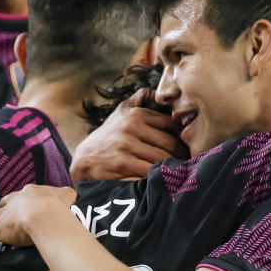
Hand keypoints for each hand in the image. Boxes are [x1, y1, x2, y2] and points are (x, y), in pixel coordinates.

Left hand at [0, 184, 76, 263]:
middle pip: (2, 204)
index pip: (22, 196)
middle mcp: (14, 202)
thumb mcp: (67, 195)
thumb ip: (66, 195)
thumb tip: (70, 195)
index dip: (20, 201)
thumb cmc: (59, 206)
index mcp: (29, 193)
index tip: (20, 204)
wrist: (47, 215)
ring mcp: (4, 217)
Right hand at [70, 88, 186, 181]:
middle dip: (180, 155)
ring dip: (172, 167)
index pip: (171, 124)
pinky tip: (162, 179)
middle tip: (185, 164)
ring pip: (162, 158)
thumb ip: (138, 100)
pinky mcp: (122, 162)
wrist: (85, 159)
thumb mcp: (120, 113)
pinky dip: (159, 176)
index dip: (181, 137)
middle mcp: (131, 126)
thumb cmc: (108, 137)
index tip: (184, 147)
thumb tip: (156, 91)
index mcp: (136, 113)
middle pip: (170, 143)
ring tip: (177, 173)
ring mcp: (126, 144)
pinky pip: (150, 170)